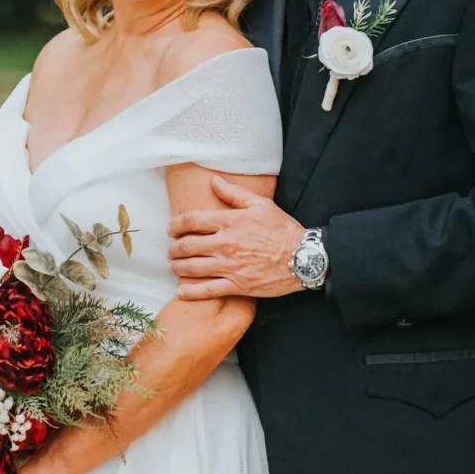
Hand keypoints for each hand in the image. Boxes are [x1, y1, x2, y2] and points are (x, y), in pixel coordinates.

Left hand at [168, 175, 304, 300]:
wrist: (303, 258)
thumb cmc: (283, 230)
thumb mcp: (261, 204)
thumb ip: (234, 193)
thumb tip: (213, 181)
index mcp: (231, 222)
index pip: (192, 220)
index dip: (176, 224)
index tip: (171, 228)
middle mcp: (226, 244)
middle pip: (187, 246)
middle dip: (174, 248)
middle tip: (171, 249)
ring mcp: (230, 267)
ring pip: (193, 268)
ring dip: (177, 267)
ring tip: (174, 266)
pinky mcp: (237, 286)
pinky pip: (208, 291)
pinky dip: (191, 292)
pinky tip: (181, 290)